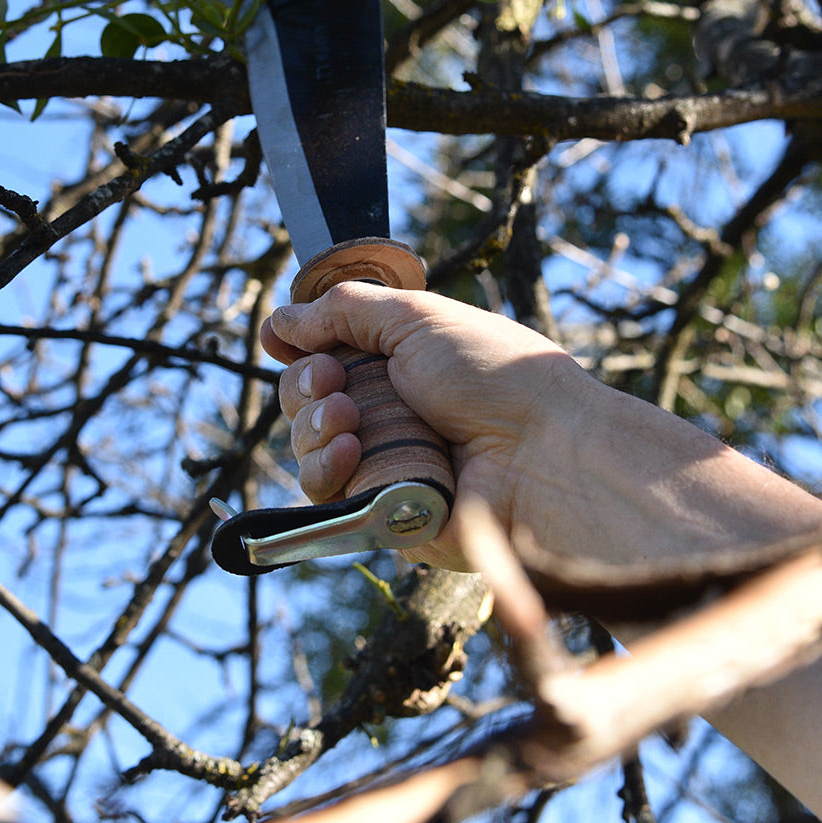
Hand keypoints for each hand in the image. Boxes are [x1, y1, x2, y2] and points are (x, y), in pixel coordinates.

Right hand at [260, 282, 588, 569]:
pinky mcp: (380, 510)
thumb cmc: (493, 376)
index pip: (322, 354)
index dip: (298, 348)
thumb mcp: (416, 319)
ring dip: (313, 424)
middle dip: (305, 384)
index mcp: (398, 362)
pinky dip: (325, 467)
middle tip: (332, 380)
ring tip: (347, 417)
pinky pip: (324, 494)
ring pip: (306, 446)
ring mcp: (382, 461)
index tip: (287, 342)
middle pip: (304, 400)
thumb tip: (279, 321)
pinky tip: (350, 451)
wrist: (542, 452)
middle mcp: (387, 411)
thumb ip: (343, 312)